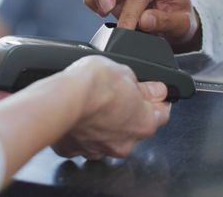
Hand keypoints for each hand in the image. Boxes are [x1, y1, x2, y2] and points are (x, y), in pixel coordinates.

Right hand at [52, 56, 170, 159]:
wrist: (61, 100)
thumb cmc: (94, 85)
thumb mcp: (126, 72)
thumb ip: (144, 86)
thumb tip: (156, 90)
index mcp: (144, 124)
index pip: (162, 114)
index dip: (157, 101)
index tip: (152, 93)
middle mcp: (125, 143)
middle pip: (133, 128)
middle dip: (128, 113)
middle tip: (117, 94)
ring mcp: (99, 150)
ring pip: (107, 137)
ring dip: (104, 125)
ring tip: (93, 104)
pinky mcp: (74, 151)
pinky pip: (82, 141)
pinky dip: (81, 131)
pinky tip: (77, 115)